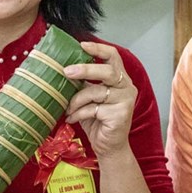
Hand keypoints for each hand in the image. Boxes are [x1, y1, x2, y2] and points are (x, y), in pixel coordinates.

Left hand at [64, 41, 136, 156]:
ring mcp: (126, 101)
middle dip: (85, 69)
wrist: (109, 147)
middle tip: (66, 71)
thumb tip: (64, 68)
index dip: (98, 49)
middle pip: (107, 71)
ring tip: (68, 108)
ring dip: (76, 100)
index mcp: (120, 79)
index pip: (113, 56)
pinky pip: (93, 109)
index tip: (81, 45)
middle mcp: (127, 87)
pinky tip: (72, 119)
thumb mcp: (89, 98)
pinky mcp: (121, 115)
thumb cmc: (98, 121)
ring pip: (96, 92)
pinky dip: (79, 114)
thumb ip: (84, 83)